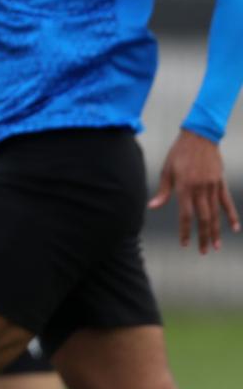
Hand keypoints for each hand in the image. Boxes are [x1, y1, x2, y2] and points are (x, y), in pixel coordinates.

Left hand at [149, 128, 240, 253]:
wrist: (199, 136)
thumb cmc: (178, 153)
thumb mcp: (167, 170)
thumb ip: (163, 191)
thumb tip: (152, 206)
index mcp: (184, 187)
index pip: (185, 215)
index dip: (185, 231)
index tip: (184, 244)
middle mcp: (200, 189)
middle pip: (202, 218)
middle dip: (202, 236)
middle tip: (203, 252)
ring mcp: (212, 186)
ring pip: (215, 213)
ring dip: (215, 231)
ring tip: (216, 246)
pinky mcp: (220, 182)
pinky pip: (226, 202)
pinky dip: (231, 215)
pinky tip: (234, 228)